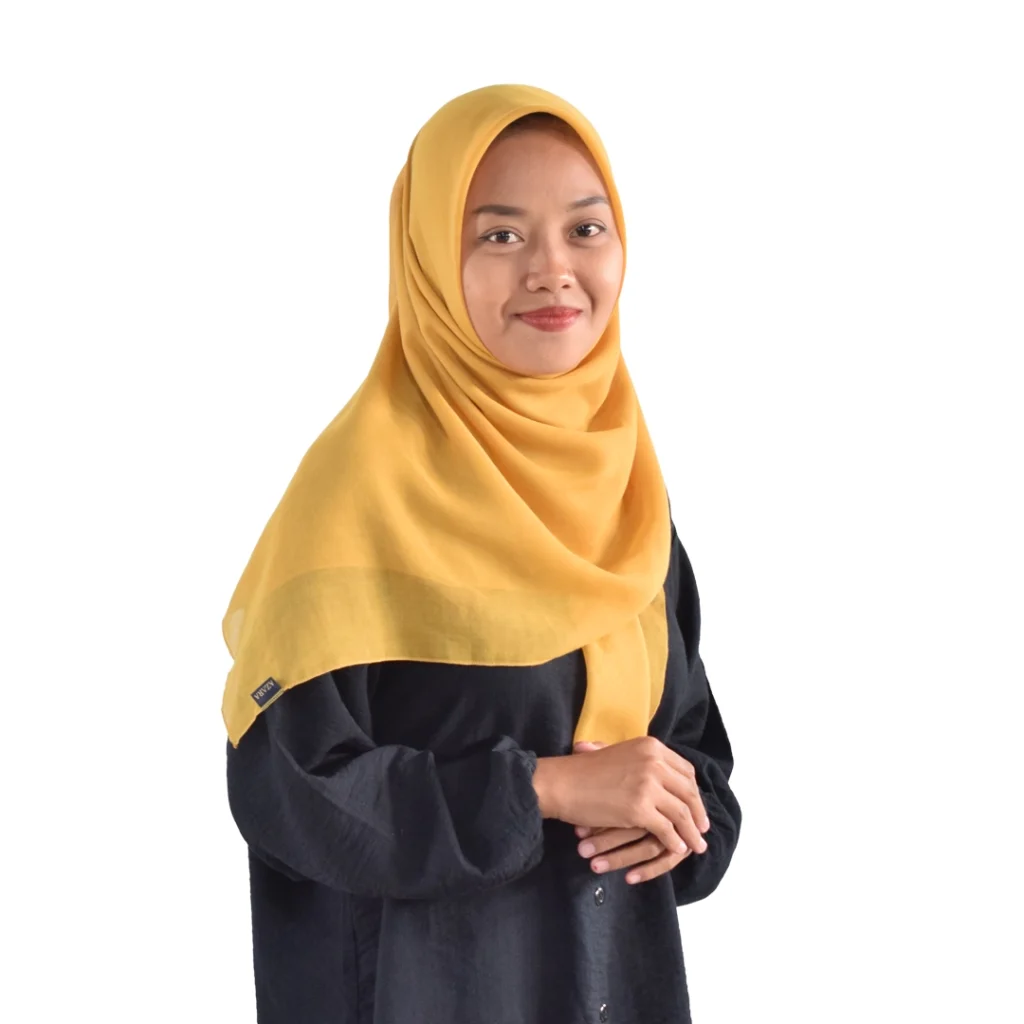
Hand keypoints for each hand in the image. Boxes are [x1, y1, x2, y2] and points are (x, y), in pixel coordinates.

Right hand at [531, 734, 708, 861]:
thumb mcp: (619, 753)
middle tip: (702, 829)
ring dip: (691, 832)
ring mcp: (648, 785)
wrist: (562, 783)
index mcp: (651, 746)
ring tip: (696, 844)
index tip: (696, 806)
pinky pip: (667, 829)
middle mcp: (654, 762)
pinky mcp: (640, 808)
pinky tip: (677, 848)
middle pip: (688, 791)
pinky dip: (675, 841)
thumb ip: (641, 760)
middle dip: (698, 813)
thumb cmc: (584, 771)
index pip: (685, 771)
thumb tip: (662, 773)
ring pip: (681, 813)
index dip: (693, 791)